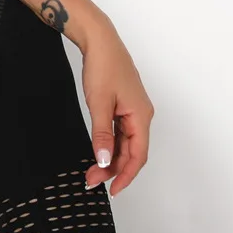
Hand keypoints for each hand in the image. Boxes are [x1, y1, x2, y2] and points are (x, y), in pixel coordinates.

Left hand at [80, 25, 153, 196]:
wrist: (99, 40)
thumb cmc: (102, 67)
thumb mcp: (99, 103)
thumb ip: (101, 134)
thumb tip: (104, 161)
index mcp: (141, 116)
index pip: (138, 155)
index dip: (126, 175)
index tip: (113, 191)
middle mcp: (142, 115)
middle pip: (132, 152)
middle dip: (114, 170)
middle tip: (91, 182)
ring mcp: (133, 110)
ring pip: (126, 143)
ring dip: (111, 158)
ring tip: (92, 172)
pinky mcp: (124, 106)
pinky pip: (120, 132)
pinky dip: (110, 145)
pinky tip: (99, 153)